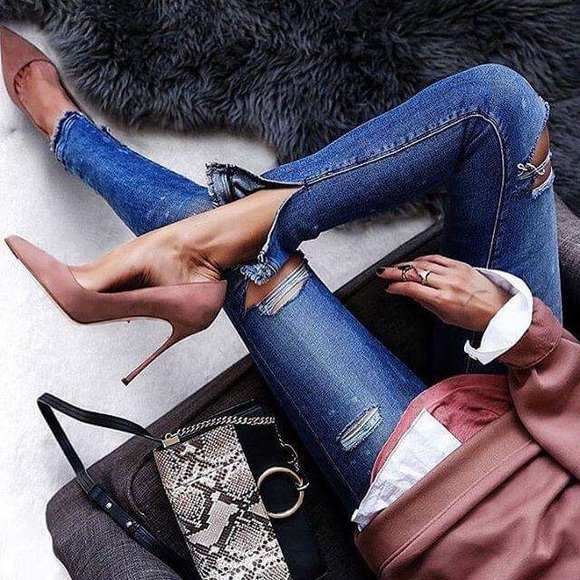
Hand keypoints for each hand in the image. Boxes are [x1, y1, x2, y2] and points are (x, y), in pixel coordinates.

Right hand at [376, 255, 510, 331]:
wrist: (499, 309)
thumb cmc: (475, 317)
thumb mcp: (446, 317)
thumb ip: (427, 304)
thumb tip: (411, 294)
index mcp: (443, 300)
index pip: (412, 288)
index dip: (397, 287)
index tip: (389, 287)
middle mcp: (448, 284)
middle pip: (414, 273)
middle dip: (395, 272)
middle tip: (383, 272)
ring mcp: (455, 272)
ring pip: (423, 263)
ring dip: (406, 264)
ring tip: (396, 266)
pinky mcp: (461, 265)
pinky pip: (437, 258)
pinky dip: (423, 259)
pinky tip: (415, 261)